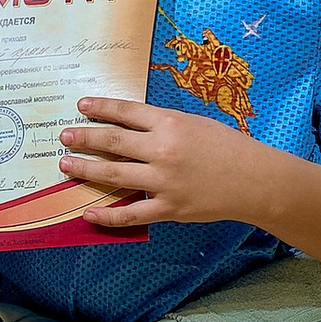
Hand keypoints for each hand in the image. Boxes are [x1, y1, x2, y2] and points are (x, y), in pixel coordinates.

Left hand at [58, 95, 262, 229]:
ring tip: (66, 165)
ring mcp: (164, 182)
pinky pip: (130, 214)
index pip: (126, 112)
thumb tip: (129, 125)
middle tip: (64, 136)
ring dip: (86, 169)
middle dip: (84, 138)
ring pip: (114, 175)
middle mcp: (163, 150)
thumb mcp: (196, 123)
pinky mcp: (169, 208)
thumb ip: (164, 124)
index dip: (101, 107)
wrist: (256, 180)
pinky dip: (107, 215)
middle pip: (112, 141)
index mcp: (171, 123)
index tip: (81, 106)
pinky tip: (88, 212)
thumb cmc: (229, 147)